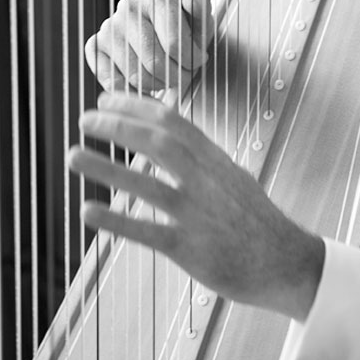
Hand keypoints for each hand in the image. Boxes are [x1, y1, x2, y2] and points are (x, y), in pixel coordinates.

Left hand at [68, 93, 324, 321]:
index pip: (173, 122)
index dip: (136, 106)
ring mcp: (199, 214)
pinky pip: (148, 231)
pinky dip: (116, 220)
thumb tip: (171, 136)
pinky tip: (87, 211)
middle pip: (159, 142)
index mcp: (216, 160)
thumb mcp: (233, 178)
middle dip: (119, 126)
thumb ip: (202, 159)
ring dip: (107, 168)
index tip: (105, 98)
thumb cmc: (256, 221)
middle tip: (84, 119)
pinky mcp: (191, 248)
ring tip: (73, 155)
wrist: (286, 261)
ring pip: (147, 185)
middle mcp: (207, 180)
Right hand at [85, 0, 215, 93]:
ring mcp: (109, 27)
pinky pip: (113, 82)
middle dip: (177, 76)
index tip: (200, 61)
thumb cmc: (188, 25)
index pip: (175, 44)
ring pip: (136, 75)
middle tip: (186, 76)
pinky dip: (134, 91)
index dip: (193, 61)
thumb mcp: (201, 17)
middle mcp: (128, 8)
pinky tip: (150, 86)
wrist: (166, 29)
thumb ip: (202, 6)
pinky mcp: (95, 47)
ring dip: (159, 85)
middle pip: (154, 62)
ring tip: (170, 77)